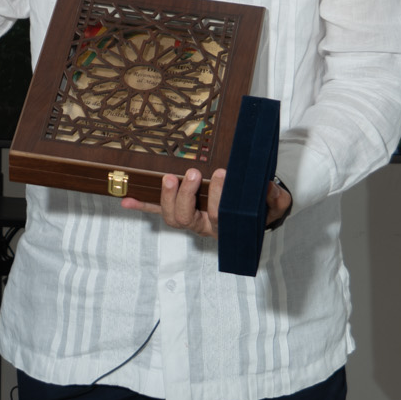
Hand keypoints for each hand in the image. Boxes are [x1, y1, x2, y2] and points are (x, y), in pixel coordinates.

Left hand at [123, 169, 291, 236]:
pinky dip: (143, 205)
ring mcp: (190, 220)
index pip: (219, 215)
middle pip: (188, 218)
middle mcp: (205, 226)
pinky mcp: (179, 211)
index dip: (218, 196)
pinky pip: (158, 211)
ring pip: (172, 216)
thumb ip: (274, 199)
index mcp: (227, 225)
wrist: (253, 216)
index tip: (222, 174)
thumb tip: (267, 187)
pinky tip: (126, 199)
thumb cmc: (261, 209)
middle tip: (194, 173)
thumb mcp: (274, 205)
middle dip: (188, 195)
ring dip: (166, 197)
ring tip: (170, 177)